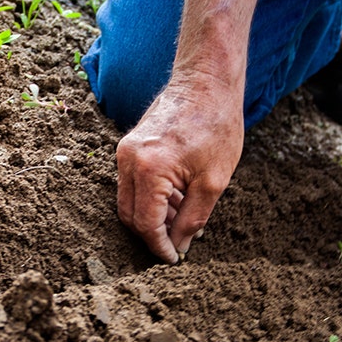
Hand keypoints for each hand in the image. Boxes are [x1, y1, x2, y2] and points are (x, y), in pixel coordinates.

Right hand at [116, 78, 244, 262]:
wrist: (206, 82)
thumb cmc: (216, 126)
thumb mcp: (213, 182)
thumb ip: (193, 219)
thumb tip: (179, 245)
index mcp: (149, 169)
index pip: (146, 224)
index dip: (159, 247)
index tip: (174, 259)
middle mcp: (128, 160)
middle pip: (130, 215)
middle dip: (152, 234)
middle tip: (178, 244)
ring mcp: (125, 151)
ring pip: (129, 200)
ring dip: (152, 216)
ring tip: (184, 219)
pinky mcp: (129, 146)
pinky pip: (132, 183)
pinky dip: (150, 198)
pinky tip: (177, 199)